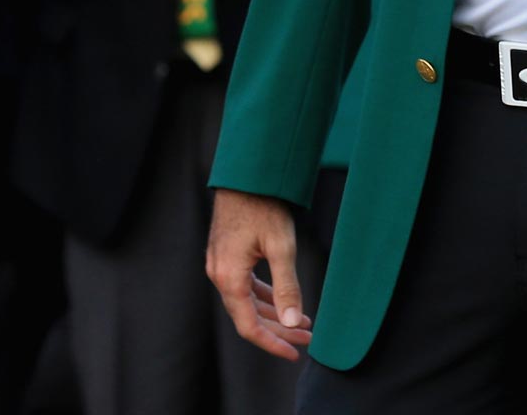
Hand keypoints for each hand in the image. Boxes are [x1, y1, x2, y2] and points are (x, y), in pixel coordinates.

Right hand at [207, 189, 311, 361]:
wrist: (245, 174)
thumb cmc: (263, 206)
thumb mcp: (281, 246)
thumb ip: (287, 286)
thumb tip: (293, 322)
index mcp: (229, 278)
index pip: (249, 326)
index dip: (272, 343)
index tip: (295, 353)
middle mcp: (219, 275)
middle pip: (248, 316)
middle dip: (279, 329)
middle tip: (307, 337)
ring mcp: (220, 265)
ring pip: (246, 302)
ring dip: (273, 313)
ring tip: (302, 321)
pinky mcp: (226, 255)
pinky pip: (244, 286)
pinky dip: (264, 296)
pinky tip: (281, 298)